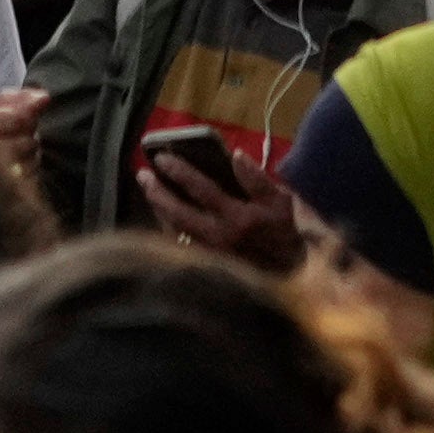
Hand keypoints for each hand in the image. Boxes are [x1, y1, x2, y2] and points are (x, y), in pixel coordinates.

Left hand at [136, 136, 299, 263]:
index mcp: (237, 217)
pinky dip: (169, 228)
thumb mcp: (282, 202)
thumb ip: (257, 179)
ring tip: (149, 191)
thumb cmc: (287, 235)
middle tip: (142, 175)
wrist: (291, 276)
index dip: (179, 172)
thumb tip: (236, 155)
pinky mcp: (207, 264)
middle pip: (178, 213)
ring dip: (159, 209)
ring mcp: (210, 253)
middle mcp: (218, 237)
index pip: (201, 189)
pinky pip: (181, 244)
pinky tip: (163, 216)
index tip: (161, 159)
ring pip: (175, 231)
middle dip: (157, 193)